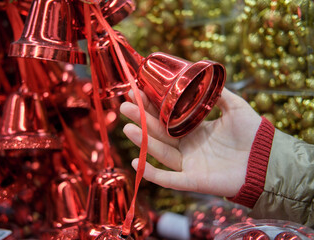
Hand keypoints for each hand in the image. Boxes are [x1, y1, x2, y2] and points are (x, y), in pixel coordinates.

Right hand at [119, 88, 261, 196]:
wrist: (267, 160)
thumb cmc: (253, 134)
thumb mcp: (236, 107)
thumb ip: (219, 94)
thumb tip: (205, 78)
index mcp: (195, 130)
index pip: (168, 118)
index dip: (153, 106)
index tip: (139, 93)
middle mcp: (188, 146)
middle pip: (159, 133)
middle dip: (141, 120)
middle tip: (125, 106)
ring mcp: (189, 164)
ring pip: (160, 152)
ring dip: (143, 140)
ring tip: (127, 126)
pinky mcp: (192, 180)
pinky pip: (168, 179)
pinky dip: (151, 173)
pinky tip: (135, 161)